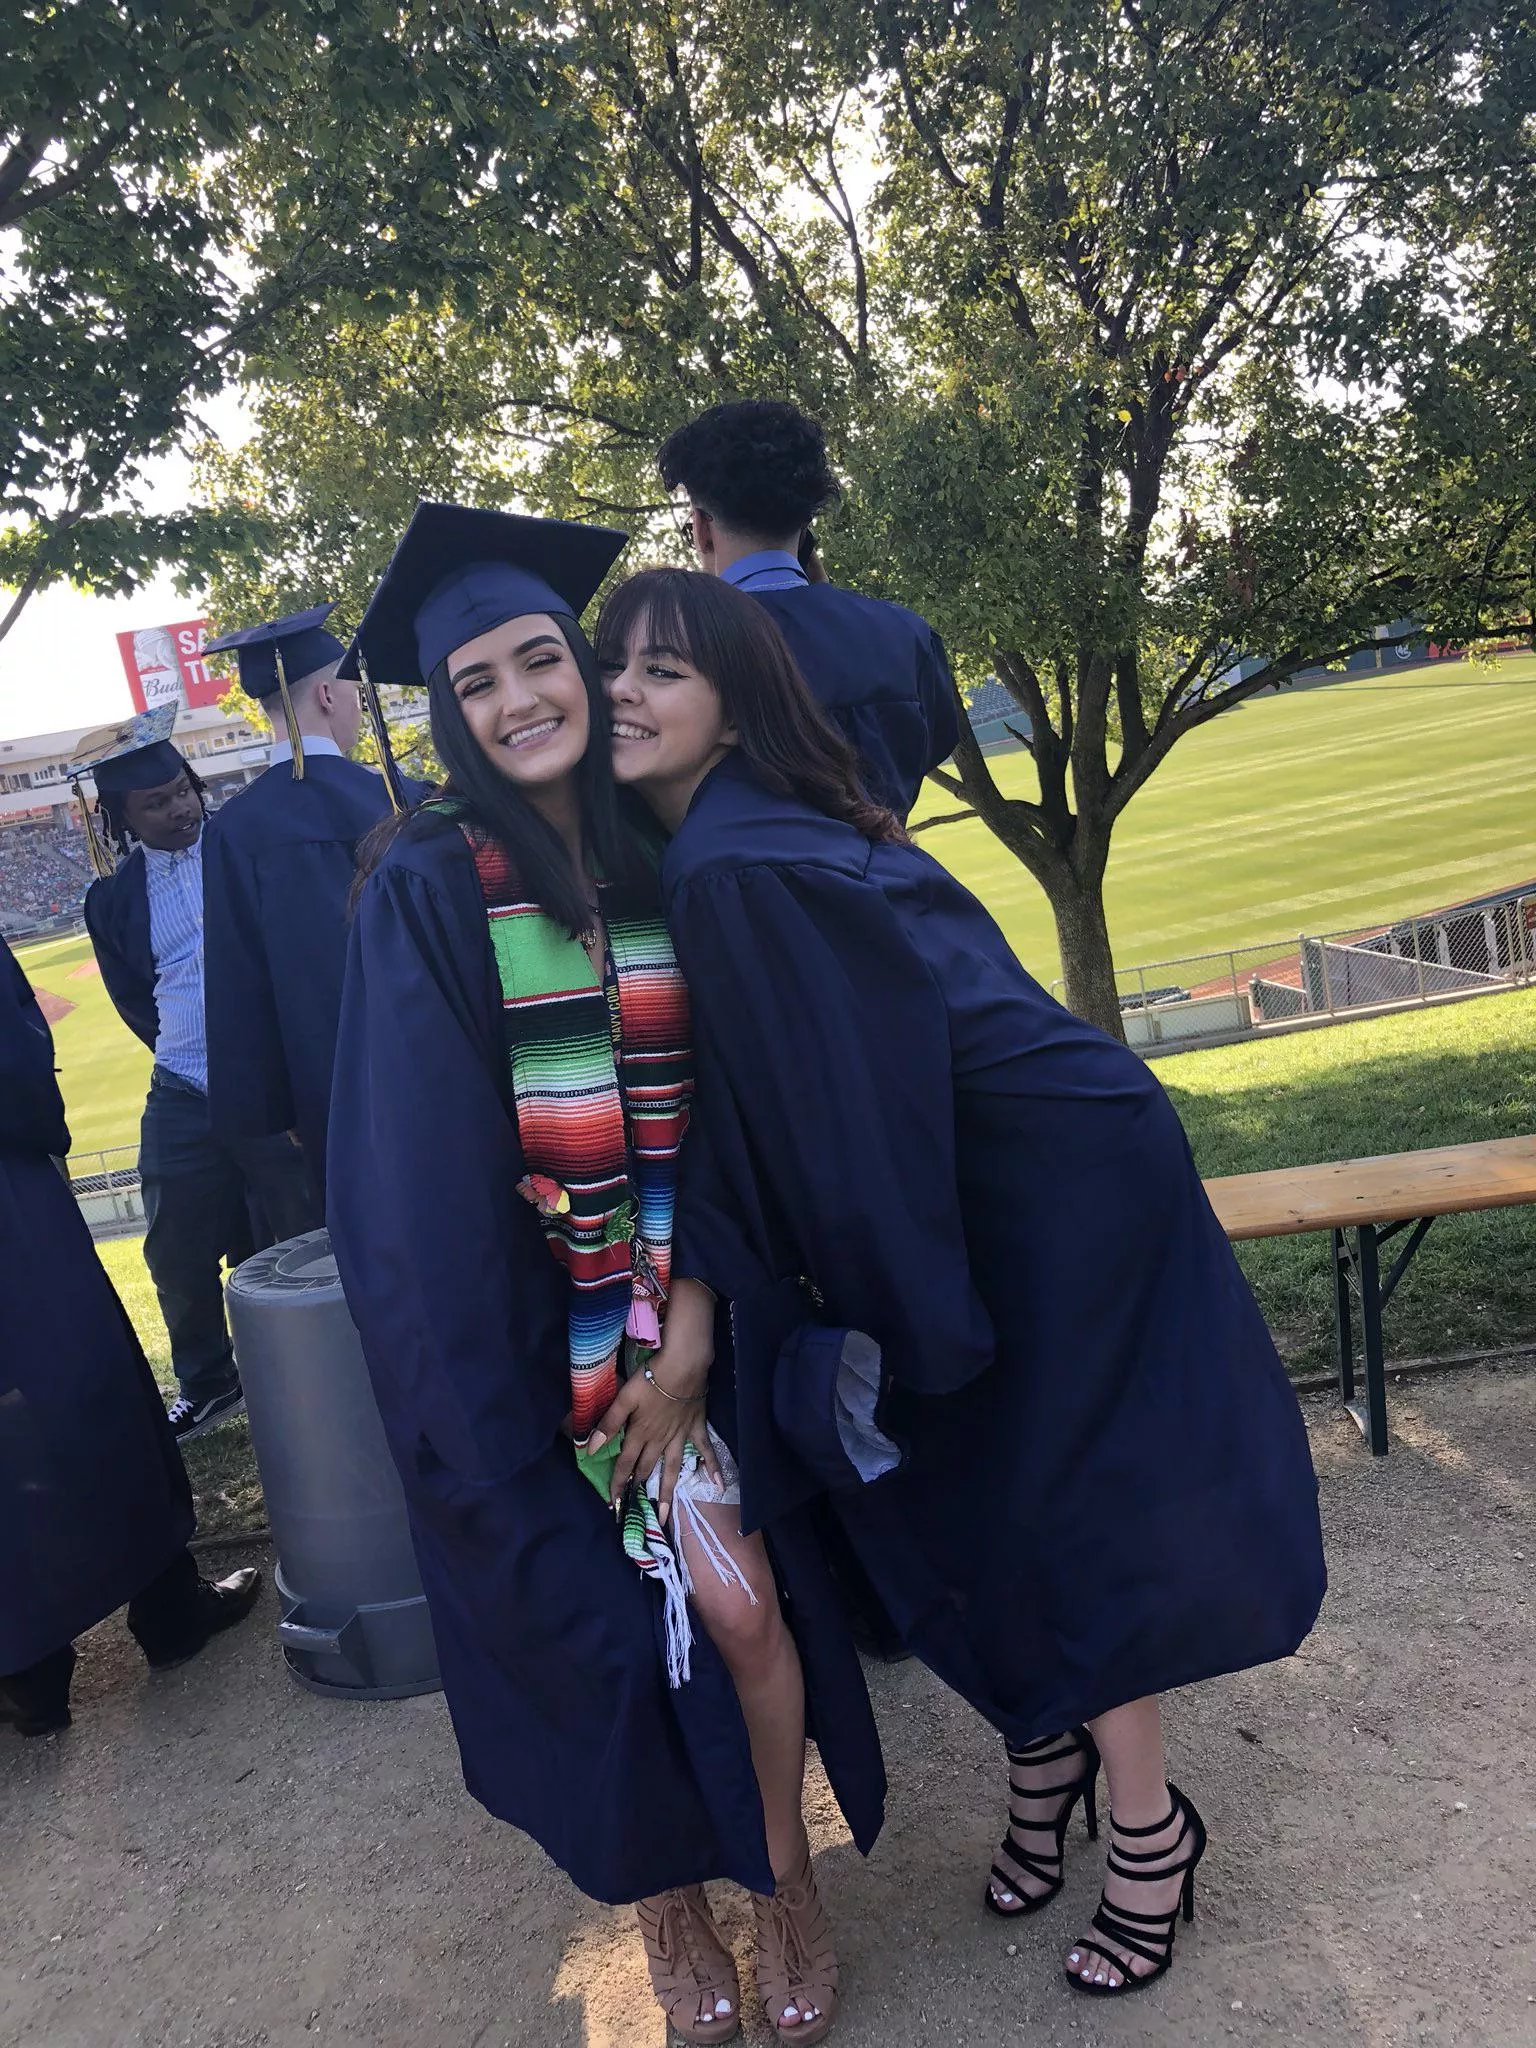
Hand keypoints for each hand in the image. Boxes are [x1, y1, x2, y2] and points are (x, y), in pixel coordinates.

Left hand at [590, 1359, 719, 1522]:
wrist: (683, 1366)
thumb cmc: (652, 1379)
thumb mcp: (625, 1398)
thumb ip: (609, 1424)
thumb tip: (591, 1449)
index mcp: (640, 1434)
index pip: (624, 1464)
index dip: (617, 1484)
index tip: (612, 1504)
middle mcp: (659, 1441)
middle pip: (646, 1469)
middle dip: (638, 1490)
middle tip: (635, 1511)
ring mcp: (679, 1436)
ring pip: (672, 1469)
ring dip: (666, 1491)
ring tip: (664, 1515)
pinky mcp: (696, 1428)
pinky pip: (705, 1451)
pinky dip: (712, 1467)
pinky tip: (719, 1485)